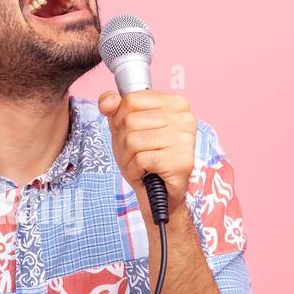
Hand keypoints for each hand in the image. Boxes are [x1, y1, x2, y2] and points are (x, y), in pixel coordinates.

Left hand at [98, 89, 197, 221]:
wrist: (158, 194)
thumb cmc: (144, 158)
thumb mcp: (124, 128)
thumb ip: (115, 108)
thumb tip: (107, 102)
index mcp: (175, 103)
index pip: (131, 99)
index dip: (120, 119)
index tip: (133, 133)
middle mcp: (185, 118)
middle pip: (130, 120)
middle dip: (123, 142)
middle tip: (136, 154)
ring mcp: (186, 139)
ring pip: (133, 140)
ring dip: (128, 158)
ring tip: (140, 164)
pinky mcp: (182, 161)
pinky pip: (141, 159)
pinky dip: (135, 170)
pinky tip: (145, 173)